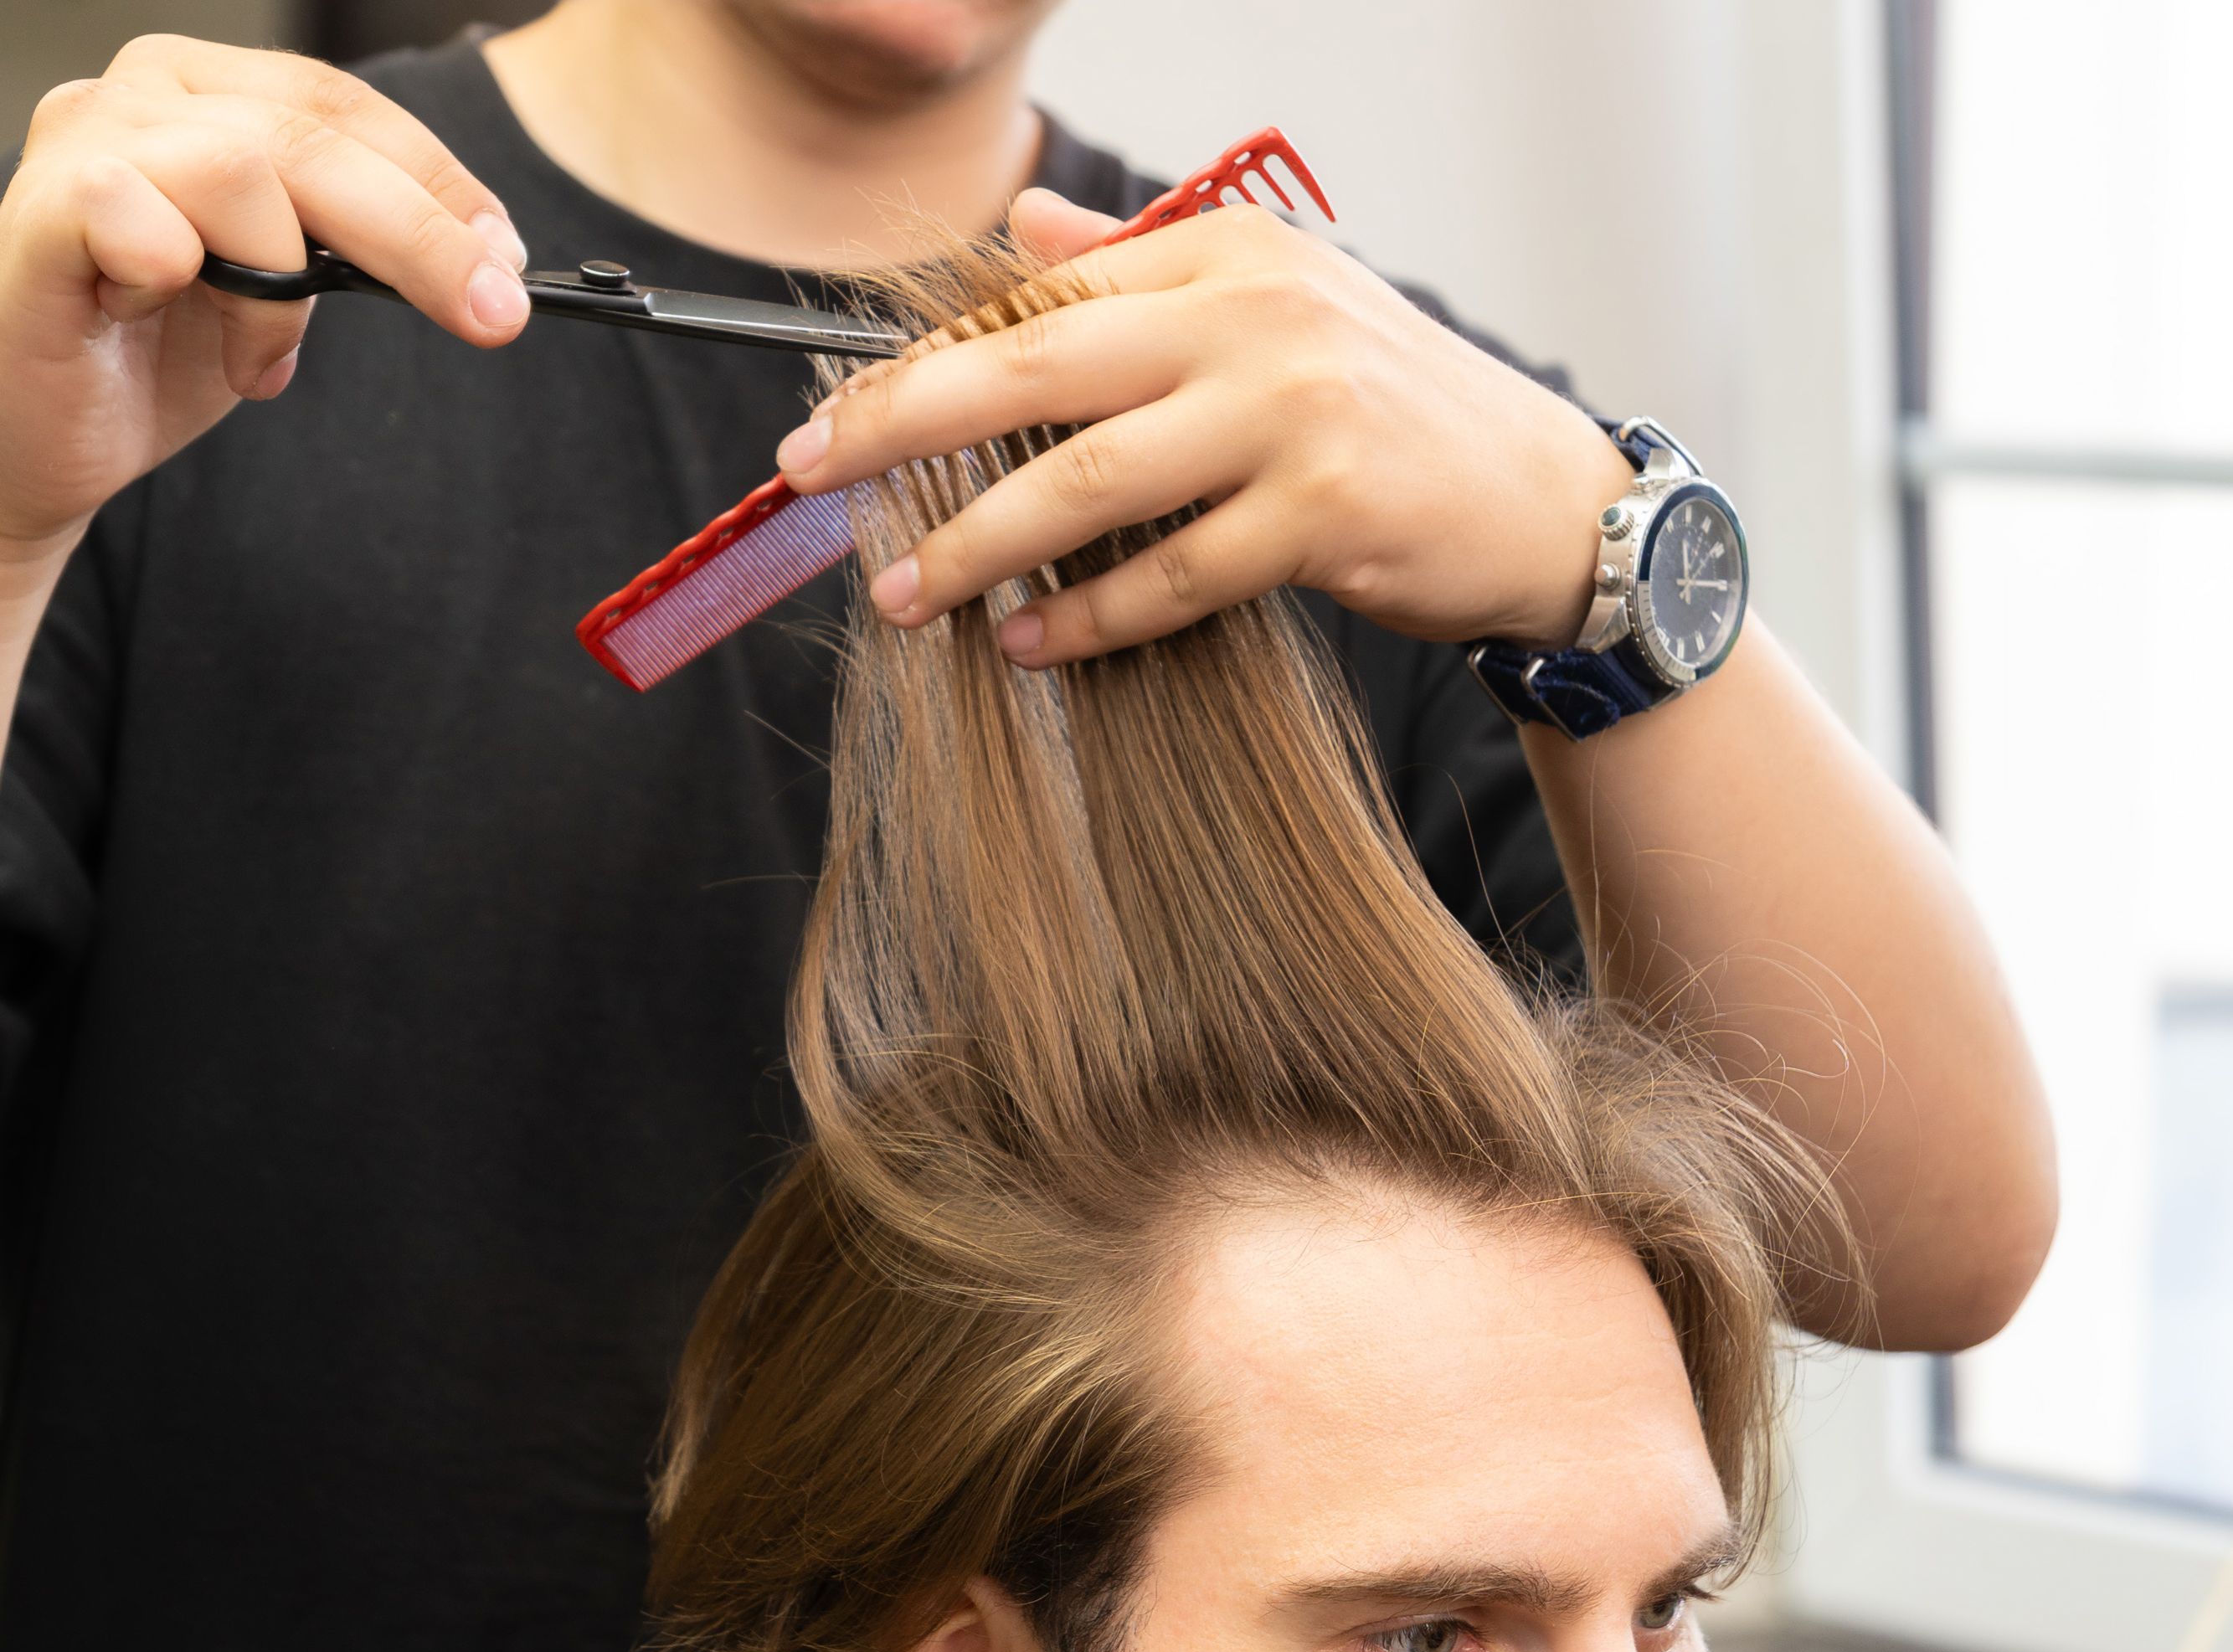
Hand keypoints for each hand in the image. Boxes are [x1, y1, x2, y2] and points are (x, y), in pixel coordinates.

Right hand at [0, 36, 529, 562]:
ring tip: (260, 359)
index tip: (504, 262)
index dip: (438, 183)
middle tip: (491, 312)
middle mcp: (144, 95)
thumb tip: (481, 262)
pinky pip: (133, 210)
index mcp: (208, 95)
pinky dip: (179, 266)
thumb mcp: (283, 293)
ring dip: (282, 283)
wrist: (47, 434)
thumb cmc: (155, 353)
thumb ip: (351, 253)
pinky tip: (168, 309)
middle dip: (422, 234)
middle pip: (314, 137)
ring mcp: (85, 143)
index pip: (344, 107)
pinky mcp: (42, 216)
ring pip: (240, 168)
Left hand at [774, 188, 1636, 666]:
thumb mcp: (1275, 310)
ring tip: (906, 594)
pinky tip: (1029, 643)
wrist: (1541, 498)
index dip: (925, 359)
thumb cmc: (1393, 413)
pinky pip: (1174, 576)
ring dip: (982, 542)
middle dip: (904, 422)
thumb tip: (1023, 230)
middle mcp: (1252, 317)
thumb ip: (1143, 269)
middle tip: (807, 471)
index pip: (1041, 299)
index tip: (834, 414)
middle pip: (1036, 366)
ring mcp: (1292, 414)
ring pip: (1092, 480)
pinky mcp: (1324, 514)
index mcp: (1225, 253)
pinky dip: (1092, 616)